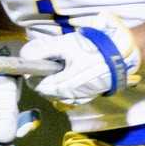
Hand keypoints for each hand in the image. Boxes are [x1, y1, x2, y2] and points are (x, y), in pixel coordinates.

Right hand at [0, 37, 39, 145]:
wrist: (4, 43)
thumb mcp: (0, 95)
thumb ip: (1, 119)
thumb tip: (4, 141)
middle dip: (8, 138)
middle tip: (23, 135)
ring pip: (3, 124)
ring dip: (18, 126)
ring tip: (32, 119)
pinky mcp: (3, 96)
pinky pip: (11, 114)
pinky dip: (21, 117)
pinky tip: (33, 114)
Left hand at [21, 12, 141, 104]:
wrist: (120, 58)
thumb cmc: (92, 51)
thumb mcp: (66, 45)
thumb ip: (43, 50)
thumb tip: (24, 56)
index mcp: (61, 88)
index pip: (34, 83)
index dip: (34, 70)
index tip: (41, 57)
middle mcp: (67, 99)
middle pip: (44, 88)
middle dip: (44, 74)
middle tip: (55, 57)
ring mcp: (77, 99)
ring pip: (54, 91)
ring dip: (54, 77)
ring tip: (66, 62)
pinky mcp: (84, 97)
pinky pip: (66, 92)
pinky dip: (65, 81)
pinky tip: (74, 69)